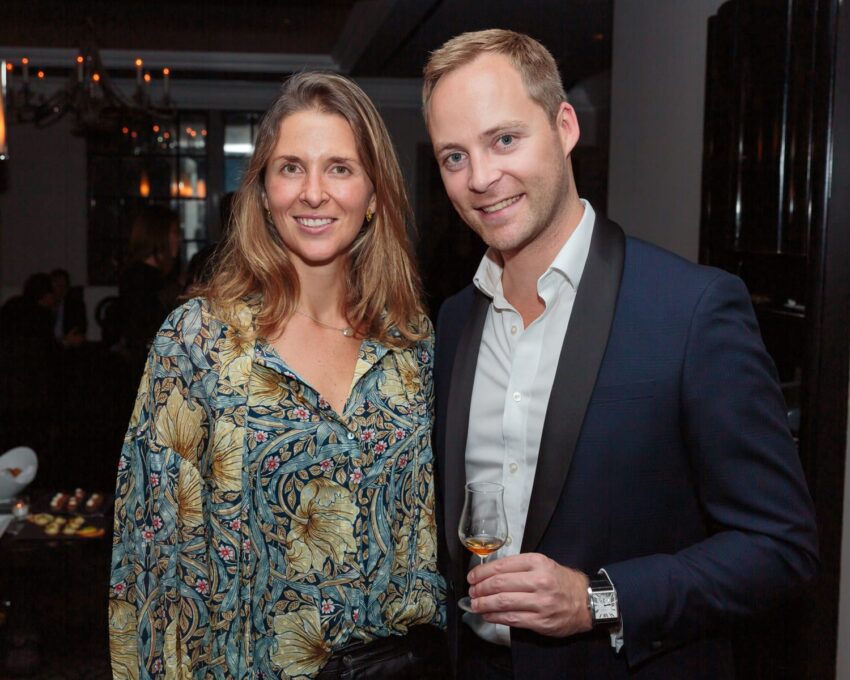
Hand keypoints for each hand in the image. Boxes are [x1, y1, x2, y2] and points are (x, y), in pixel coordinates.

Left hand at [467, 552, 592, 636]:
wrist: (587, 602)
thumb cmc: (562, 582)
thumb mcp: (544, 564)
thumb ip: (520, 566)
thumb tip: (491, 573)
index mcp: (537, 562)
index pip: (502, 566)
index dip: (482, 572)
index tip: (473, 577)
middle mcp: (539, 581)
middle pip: (499, 584)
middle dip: (479, 588)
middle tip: (471, 591)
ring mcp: (540, 602)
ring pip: (502, 602)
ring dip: (483, 604)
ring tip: (475, 604)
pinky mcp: (540, 621)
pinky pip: (512, 619)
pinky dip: (495, 617)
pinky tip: (488, 615)